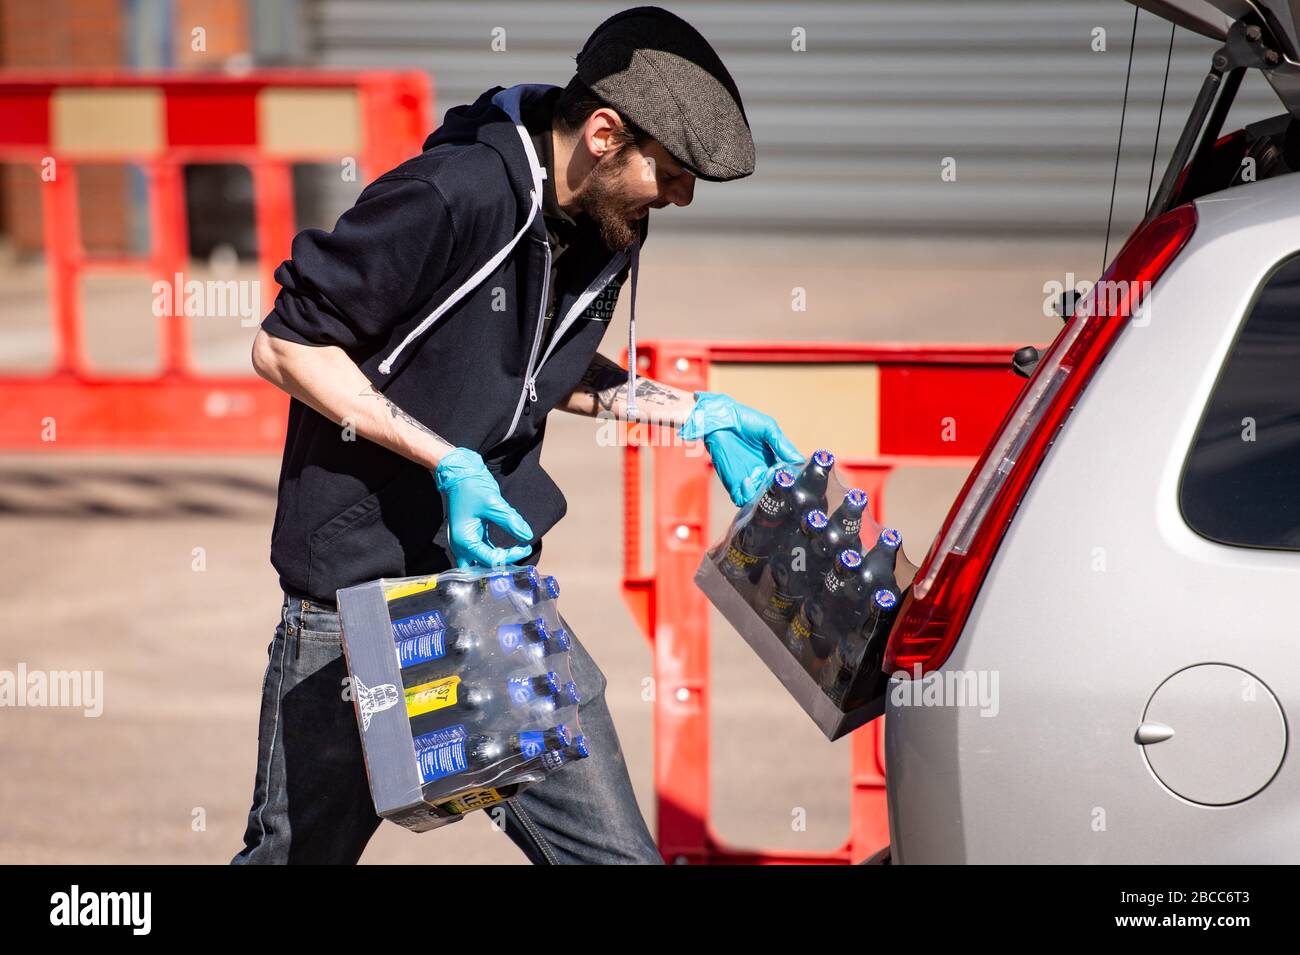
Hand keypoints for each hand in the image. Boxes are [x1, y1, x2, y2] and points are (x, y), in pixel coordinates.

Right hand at [434, 448, 533, 567]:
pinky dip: (494, 553)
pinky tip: (507, 550)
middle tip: (517, 560)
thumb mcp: (493, 503)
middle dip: (499, 567)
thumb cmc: (472, 486)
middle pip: (481, 568)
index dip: (510, 556)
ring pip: (480, 562)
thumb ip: (510, 520)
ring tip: (516, 554)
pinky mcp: (470, 535)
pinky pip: (482, 552)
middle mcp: (461, 545)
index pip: (490, 559)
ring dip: (497, 561)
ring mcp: (464, 541)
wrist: (459, 472)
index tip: (525, 548)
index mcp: (465, 540)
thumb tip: (527, 535)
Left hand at [679, 391, 803, 506]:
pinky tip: (747, 482)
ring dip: (762, 497)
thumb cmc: (745, 420)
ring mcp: (747, 478)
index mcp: (772, 461)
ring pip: (759, 499)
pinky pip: (741, 498)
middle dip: (778, 493)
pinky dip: (746, 496)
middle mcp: (761, 473)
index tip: (793, 480)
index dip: (790, 482)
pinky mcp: (732, 482)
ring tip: (763, 486)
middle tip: (779, 487)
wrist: (720, 419)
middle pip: (773, 492)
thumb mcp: (769, 429)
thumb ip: (783, 445)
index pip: (785, 478)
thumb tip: (800, 460)